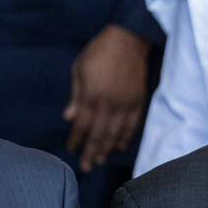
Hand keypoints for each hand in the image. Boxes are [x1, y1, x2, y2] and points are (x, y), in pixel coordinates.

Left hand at [64, 24, 150, 171]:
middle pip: (99, 134)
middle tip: (87, 167)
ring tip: (101, 161)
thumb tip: (69, 118)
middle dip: (92, 151)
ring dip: (108, 148)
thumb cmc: (99, 52)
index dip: (76, 139)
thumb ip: (76, 95)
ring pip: (116, 132)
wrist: (129, 40)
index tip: (72, 150)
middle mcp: (110, 103)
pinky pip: (133, 124)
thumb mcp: (79, 69)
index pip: (82, 125)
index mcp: (93, 95)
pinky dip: (127, 136)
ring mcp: (126, 103)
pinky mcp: (139, 100)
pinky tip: (121, 146)